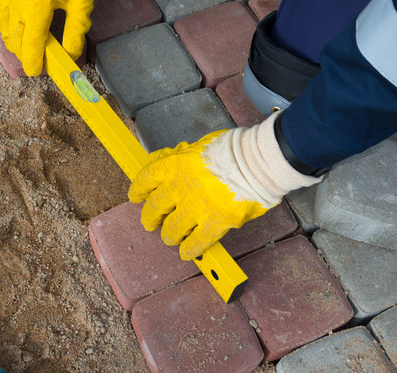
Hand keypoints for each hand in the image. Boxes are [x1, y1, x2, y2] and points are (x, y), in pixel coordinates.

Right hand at [0, 0, 98, 75]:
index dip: (32, 62)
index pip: (30, 44)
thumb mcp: (82, 5)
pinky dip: (4, 23)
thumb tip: (70, 55)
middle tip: (35, 59)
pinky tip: (15, 27)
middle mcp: (17, 1)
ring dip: (13, 40)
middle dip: (24, 53)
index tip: (34, 72)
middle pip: (14, 39)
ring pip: (3, 27)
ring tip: (25, 45)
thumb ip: (76, 32)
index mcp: (37, 7)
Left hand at [128, 112, 320, 259]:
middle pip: (155, 207)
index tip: (135, 195)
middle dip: (150, 218)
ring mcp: (197, 206)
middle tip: (150, 222)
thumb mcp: (201, 145)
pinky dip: (190, 250)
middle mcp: (181, 186)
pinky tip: (187, 252)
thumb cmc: (236, 150)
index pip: (147, 178)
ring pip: (172, 229)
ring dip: (169, 235)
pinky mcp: (215, 223)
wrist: (260, 161)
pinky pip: (196, 243)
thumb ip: (179, 155)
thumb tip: (163, 158)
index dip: (138, 189)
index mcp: (176, 164)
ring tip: (171, 237)